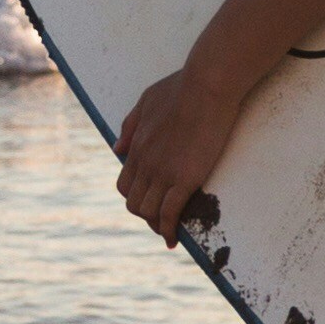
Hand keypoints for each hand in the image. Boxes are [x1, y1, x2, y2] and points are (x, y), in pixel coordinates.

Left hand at [116, 63, 240, 245]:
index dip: (136, 197)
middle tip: (162, 219)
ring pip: (148, 212)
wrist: (207, 84)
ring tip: (168, 231)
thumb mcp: (146, 101)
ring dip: (156, 225)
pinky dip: (168, 231)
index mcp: (137, 146)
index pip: (126, 185)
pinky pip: (169, 213)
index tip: (151, 201)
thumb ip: (130, 126)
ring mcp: (164, 172)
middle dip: (146, 214)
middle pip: (134, 202)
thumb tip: (117, 148)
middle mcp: (145, 163)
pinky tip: (173, 239)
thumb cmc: (182, 86)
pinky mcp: (185, 178)